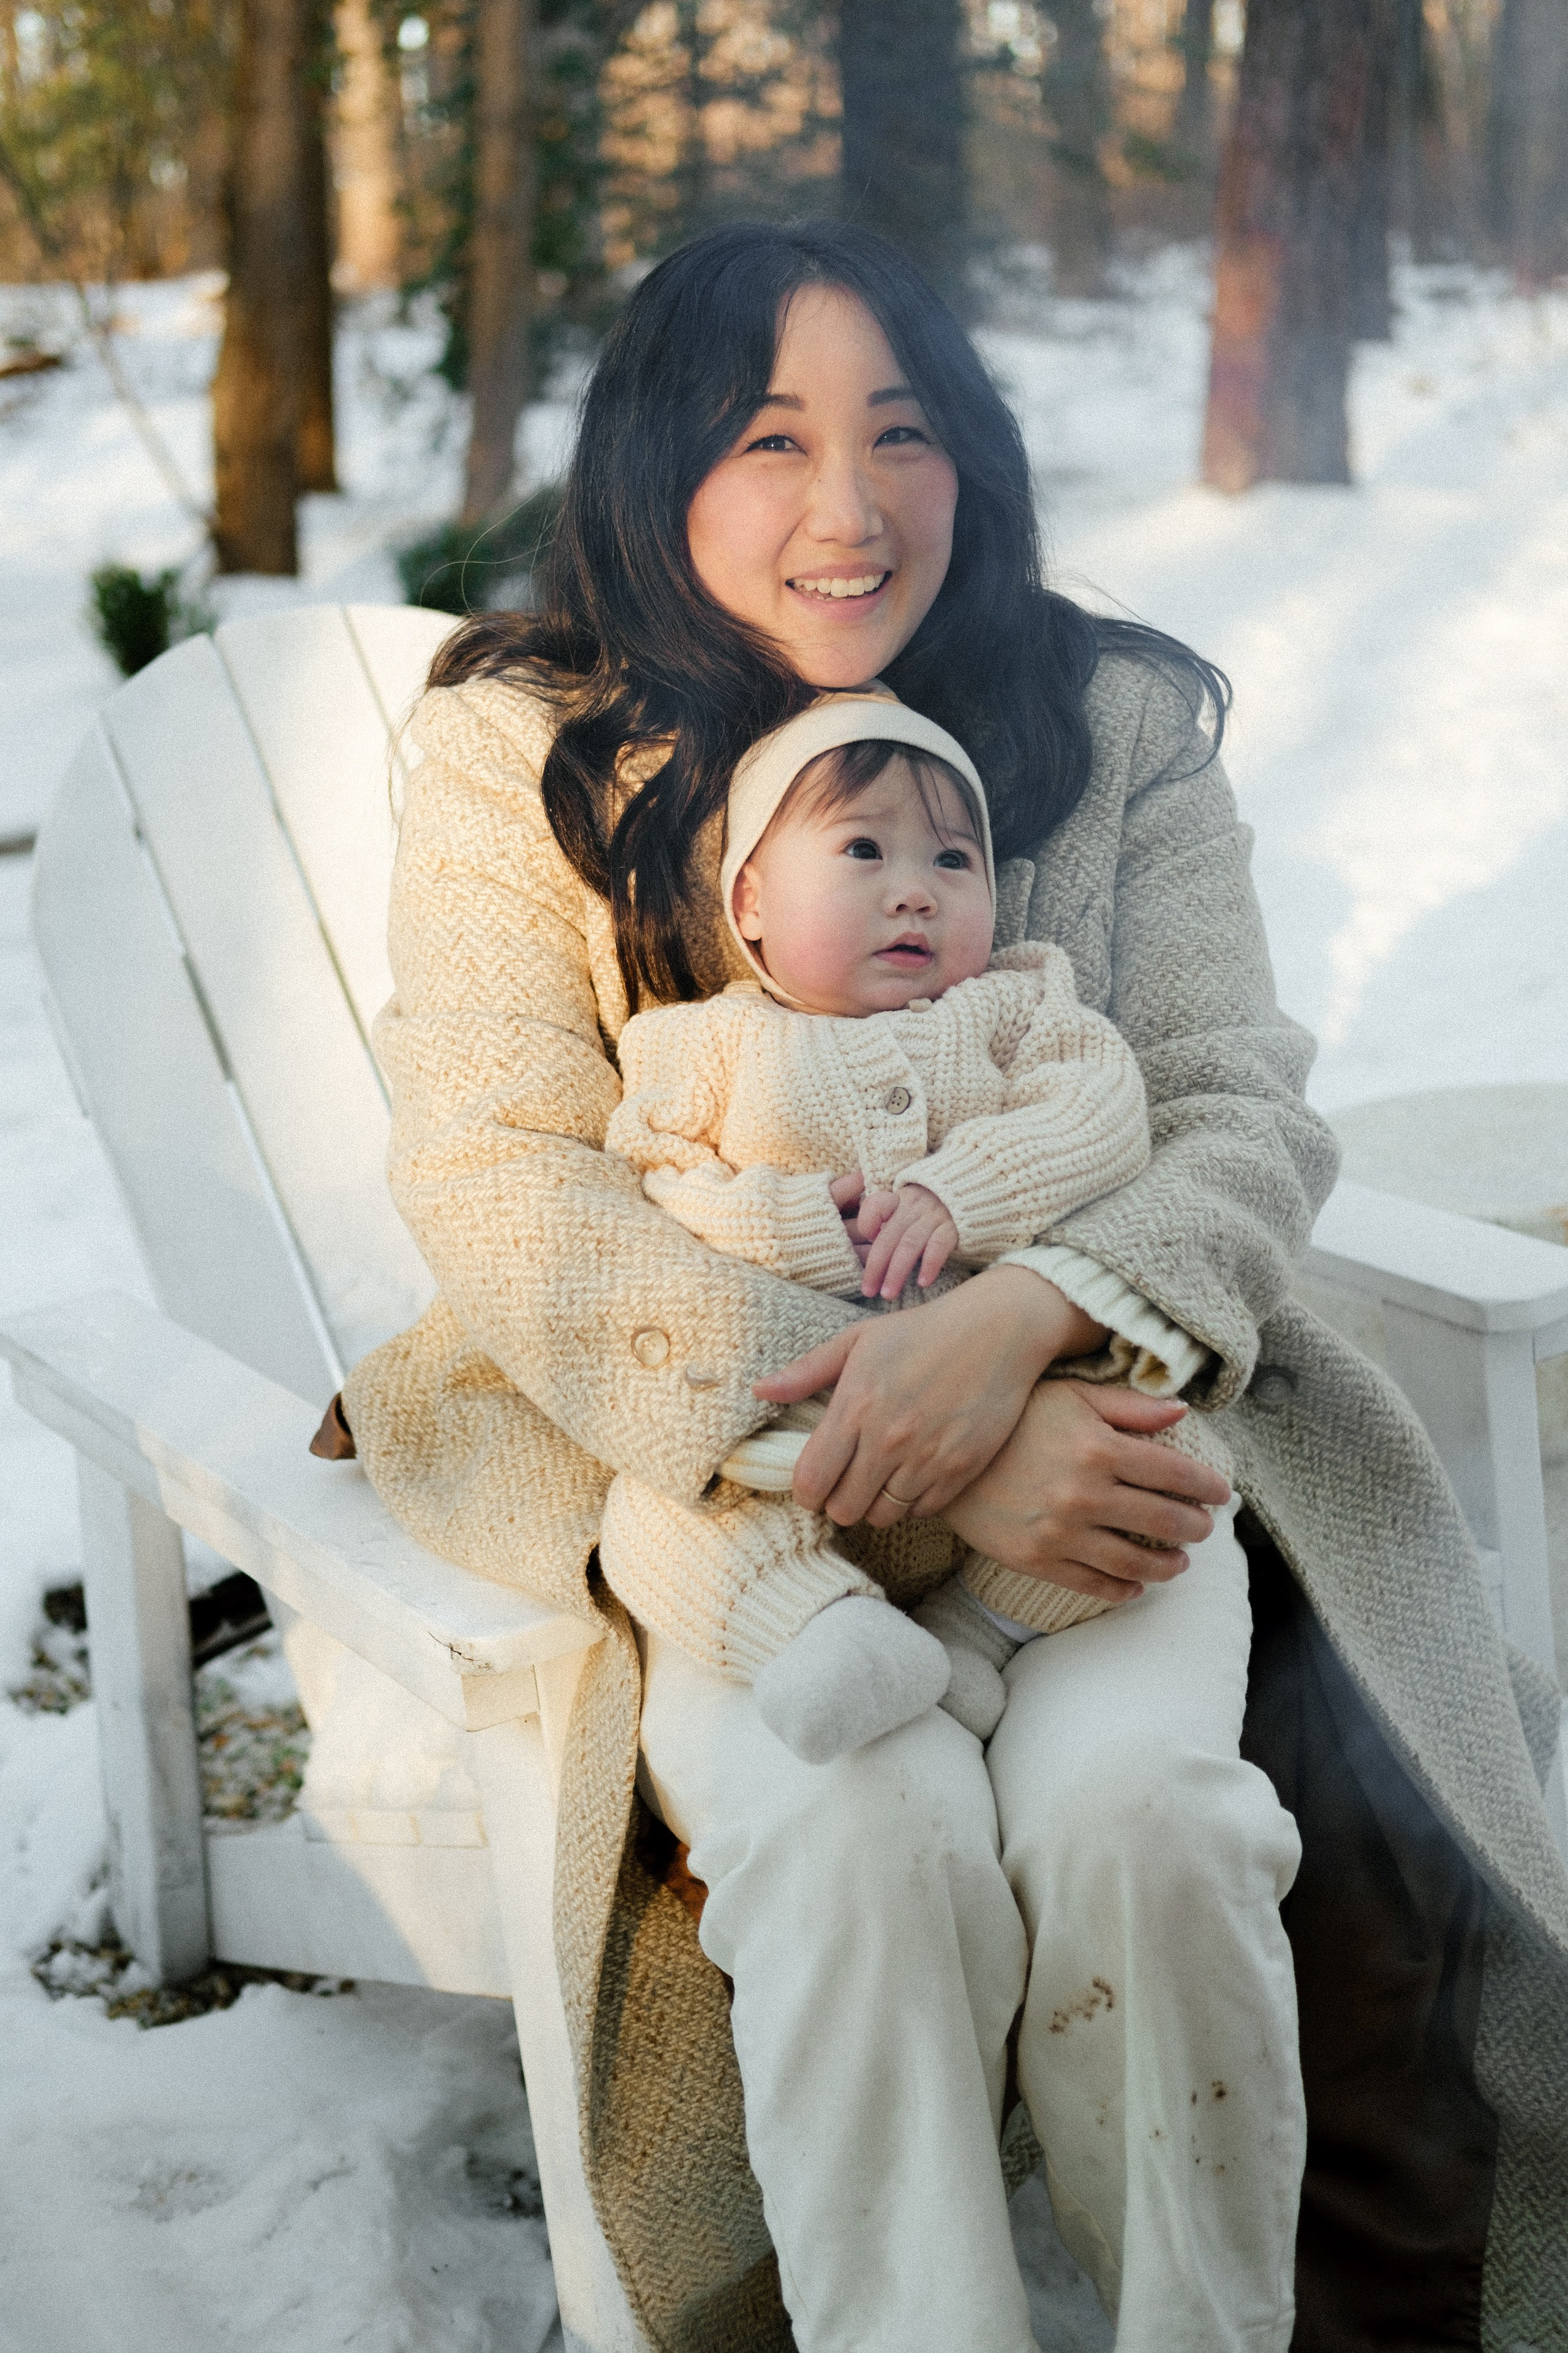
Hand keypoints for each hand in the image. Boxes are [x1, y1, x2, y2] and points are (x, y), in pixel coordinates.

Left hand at [754, 1265, 1108, 1528]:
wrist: (998, 1330)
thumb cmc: (922, 1331)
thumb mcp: (858, 1340)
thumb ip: (807, 1371)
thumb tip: (760, 1390)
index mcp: (855, 1406)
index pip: (810, 1481)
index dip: (806, 1492)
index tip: (815, 1482)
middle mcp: (888, 1439)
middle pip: (844, 1509)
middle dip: (839, 1501)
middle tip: (848, 1482)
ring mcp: (927, 1457)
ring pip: (883, 1516)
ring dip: (876, 1505)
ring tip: (881, 1479)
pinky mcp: (961, 1468)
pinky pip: (922, 1511)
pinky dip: (913, 1502)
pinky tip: (914, 1474)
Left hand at [852, 1183, 958, 1298]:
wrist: (971, 1198)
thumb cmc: (930, 1211)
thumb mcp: (908, 1207)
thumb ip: (888, 1220)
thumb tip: (870, 1240)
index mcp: (899, 1199)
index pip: (876, 1206)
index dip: (867, 1223)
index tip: (867, 1241)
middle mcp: (914, 1206)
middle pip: (889, 1236)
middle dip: (876, 1266)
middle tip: (868, 1291)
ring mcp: (934, 1216)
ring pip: (910, 1244)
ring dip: (897, 1271)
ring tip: (888, 1293)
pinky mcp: (954, 1228)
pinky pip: (938, 1246)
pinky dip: (929, 1265)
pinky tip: (922, 1283)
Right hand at [944, 1380, 1230, 1606]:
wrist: (946, 1458)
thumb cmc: (1014, 1419)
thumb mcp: (1070, 1396)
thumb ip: (1129, 1405)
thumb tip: (1182, 1409)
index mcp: (1100, 1448)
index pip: (1175, 1473)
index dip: (1207, 1486)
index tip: (1223, 1493)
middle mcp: (1086, 1494)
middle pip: (1164, 1520)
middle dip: (1196, 1526)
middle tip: (1206, 1527)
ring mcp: (1062, 1532)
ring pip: (1135, 1561)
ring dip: (1168, 1565)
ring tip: (1180, 1562)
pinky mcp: (1037, 1559)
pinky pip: (1093, 1584)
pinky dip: (1122, 1590)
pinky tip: (1136, 1586)